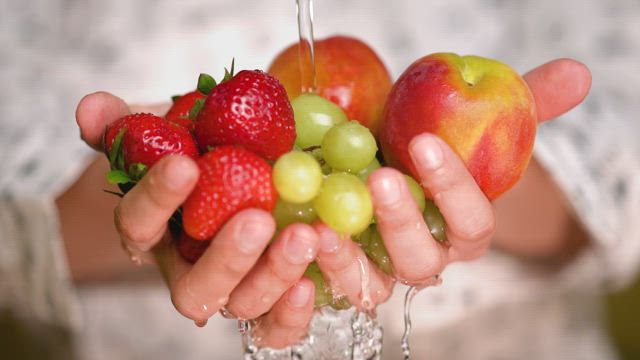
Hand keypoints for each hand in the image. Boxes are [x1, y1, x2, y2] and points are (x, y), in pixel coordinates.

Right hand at [75, 92, 317, 347]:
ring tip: (304, 235)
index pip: (139, 226)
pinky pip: (275, 327)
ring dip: (272, 276)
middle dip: (225, 258)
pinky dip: (291, 314)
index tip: (184, 164)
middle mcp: (189, 271)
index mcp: (155, 234)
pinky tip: (312, 281)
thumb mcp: (171, 130)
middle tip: (255, 219)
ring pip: (241, 305)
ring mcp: (232, 291)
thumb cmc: (205, 153)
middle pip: (194, 290)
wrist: (253, 167)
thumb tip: (92, 109)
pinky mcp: (270, 303)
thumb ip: (132, 125)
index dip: (156, 198)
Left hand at [313, 59, 590, 304]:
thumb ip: (523, 102)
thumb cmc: (429, 141)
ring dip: (351, 261)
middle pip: (423, 261)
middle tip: (381, 179)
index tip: (425, 143)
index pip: (472, 222)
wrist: (383, 158)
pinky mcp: (341, 270)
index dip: (453, 189)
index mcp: (463, 228)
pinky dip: (316, 268)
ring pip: (375, 284)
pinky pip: (330, 285)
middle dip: (403, 223)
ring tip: (325, 225)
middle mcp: (425, 256)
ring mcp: (380, 268)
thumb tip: (575, 74)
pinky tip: (300, 234)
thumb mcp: (474, 117)